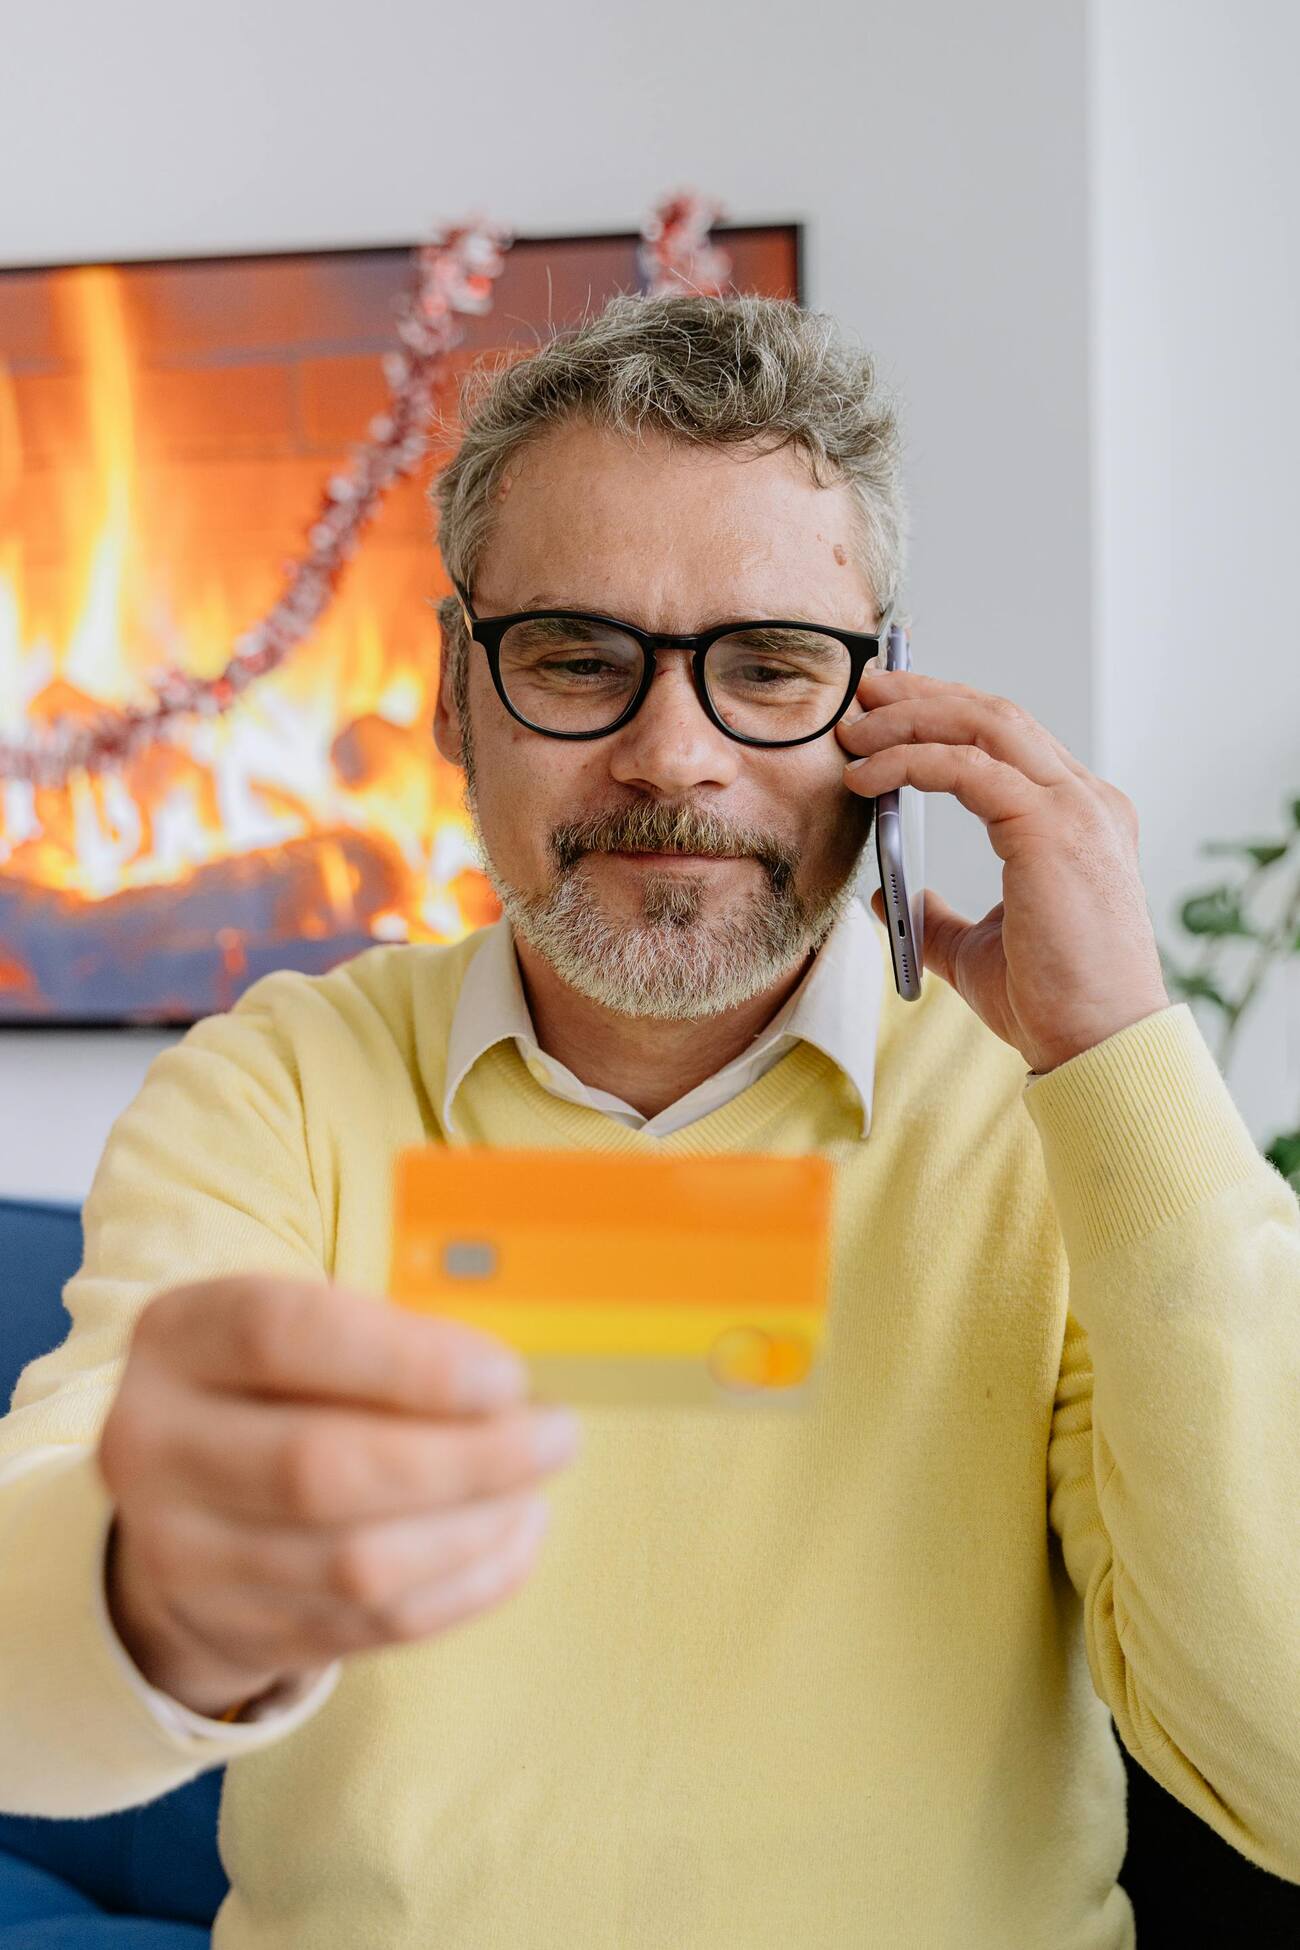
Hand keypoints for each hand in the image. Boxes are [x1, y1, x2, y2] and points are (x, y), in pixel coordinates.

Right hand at [97, 1276, 579, 1719]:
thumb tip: (506, 1388)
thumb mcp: (300, 1327)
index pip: (281, 1338)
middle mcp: (156, 1447)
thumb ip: (383, 1339)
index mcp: (178, 1339)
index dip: (407, 1360)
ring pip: (353, 1565)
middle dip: (465, 1459)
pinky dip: (463, 1587)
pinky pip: (370, 1625)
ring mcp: (184, 1554)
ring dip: (473, 1530)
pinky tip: (513, 1540)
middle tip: (555, 1436)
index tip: (507, 1375)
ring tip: (535, 1489)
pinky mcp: (235, 1630)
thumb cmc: (279, 1385)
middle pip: (321, 1469)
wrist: (180, 1504)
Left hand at [837, 666, 1170, 1074]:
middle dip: (923, 695)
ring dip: (910, 716)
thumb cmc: (1053, 1004)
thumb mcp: (976, 950)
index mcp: (1078, 818)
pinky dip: (911, 760)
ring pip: (984, 726)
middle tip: (864, 691)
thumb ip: (937, 917)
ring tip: (854, 729)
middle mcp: (1085, 801)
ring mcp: (1075, 809)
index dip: (944, 713)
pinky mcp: (1050, 829)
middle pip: (996, 716)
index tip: (886, 708)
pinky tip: (867, 776)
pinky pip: (968, 768)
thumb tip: (886, 897)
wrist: (1099, 1045)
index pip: (1007, 740)